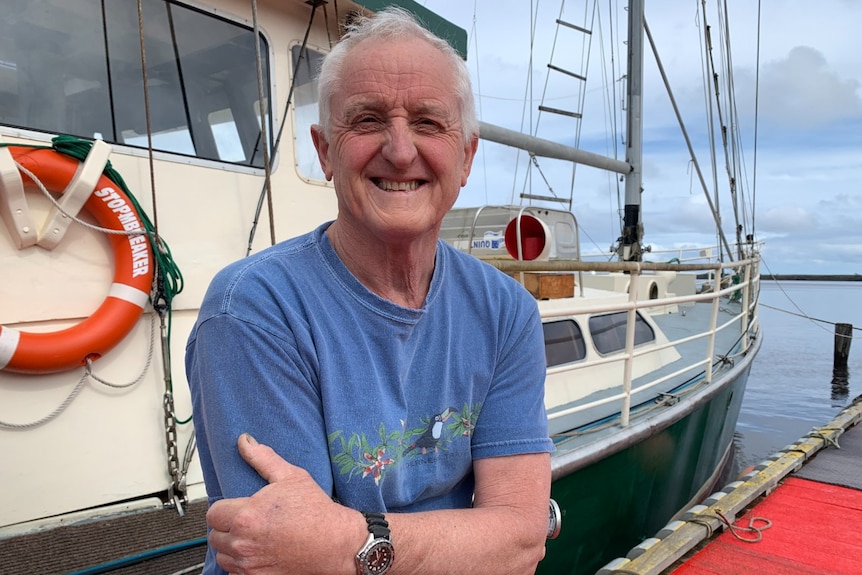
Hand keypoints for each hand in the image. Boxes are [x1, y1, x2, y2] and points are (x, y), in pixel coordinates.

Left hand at [207, 433, 360, 574]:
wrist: (336, 544)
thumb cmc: (316, 511)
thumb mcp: (291, 477)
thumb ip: (263, 459)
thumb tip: (245, 442)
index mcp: (246, 516)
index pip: (213, 513)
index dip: (225, 508)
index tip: (238, 508)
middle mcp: (243, 543)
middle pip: (214, 535)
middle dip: (227, 527)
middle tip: (247, 521)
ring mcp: (249, 565)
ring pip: (222, 555)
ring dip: (231, 547)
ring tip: (253, 537)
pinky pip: (234, 573)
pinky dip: (241, 565)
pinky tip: (257, 553)